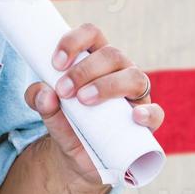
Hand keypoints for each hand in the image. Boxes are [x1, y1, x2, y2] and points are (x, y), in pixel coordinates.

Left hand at [23, 22, 162, 188]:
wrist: (79, 159)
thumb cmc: (66, 123)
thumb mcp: (47, 112)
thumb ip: (39, 100)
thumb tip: (45, 94)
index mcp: (95, 58)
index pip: (91, 34)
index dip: (74, 42)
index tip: (55, 63)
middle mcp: (119, 70)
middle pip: (112, 54)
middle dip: (85, 70)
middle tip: (64, 91)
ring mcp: (135, 94)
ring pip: (135, 77)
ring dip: (109, 86)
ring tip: (84, 101)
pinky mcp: (146, 120)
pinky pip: (156, 112)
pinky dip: (148, 113)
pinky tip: (134, 117)